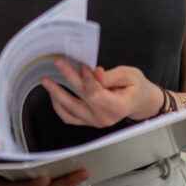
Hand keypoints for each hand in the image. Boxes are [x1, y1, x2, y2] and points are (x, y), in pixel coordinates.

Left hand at [39, 59, 162, 127]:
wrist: (139, 101)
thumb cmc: (136, 87)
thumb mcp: (129, 75)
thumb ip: (110, 76)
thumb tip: (95, 73)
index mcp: (118, 107)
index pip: (95, 93)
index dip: (87, 78)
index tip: (82, 64)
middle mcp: (105, 118)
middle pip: (80, 98)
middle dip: (67, 78)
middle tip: (57, 63)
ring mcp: (95, 122)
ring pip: (70, 109)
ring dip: (56, 94)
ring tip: (46, 81)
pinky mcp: (88, 122)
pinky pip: (69, 117)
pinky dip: (59, 107)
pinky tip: (54, 95)